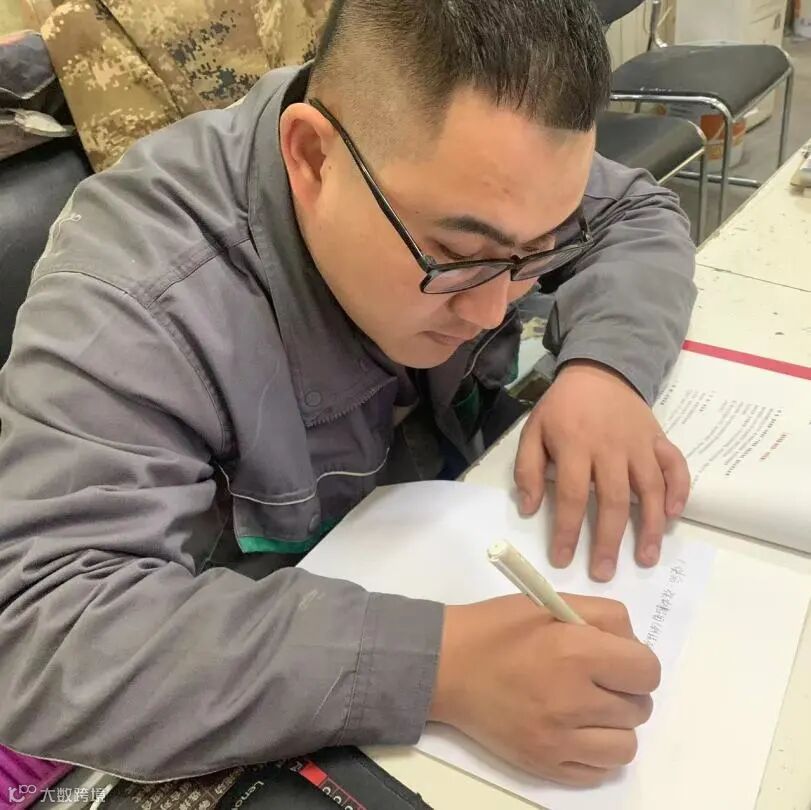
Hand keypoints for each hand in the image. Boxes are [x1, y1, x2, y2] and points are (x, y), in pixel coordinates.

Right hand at [429, 595, 659, 785]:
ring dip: (614, 726)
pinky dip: (594, 752)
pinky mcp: (544, 764)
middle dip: (624, 691)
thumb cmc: (497, 628)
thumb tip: (633, 644)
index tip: (615, 658)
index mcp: (575, 651)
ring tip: (586, 709)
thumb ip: (602, 615)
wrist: (446, 666)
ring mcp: (558, 739)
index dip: (637, 662)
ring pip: (626, 746)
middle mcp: (572, 699)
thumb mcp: (549, 602)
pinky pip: (599, 771)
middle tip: (595, 679)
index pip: (647, 671)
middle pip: (639, 708)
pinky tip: (572, 730)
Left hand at [513, 360, 689, 580]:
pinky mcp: (658, 439)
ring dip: (650, 527)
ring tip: (646, 558)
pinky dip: (679, 490)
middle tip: (605, 573)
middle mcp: (610, 447)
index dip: (568, 531)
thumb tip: (530, 509)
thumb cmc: (562, 407)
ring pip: (649, 488)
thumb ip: (528, 469)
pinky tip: (673, 515)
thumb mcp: (533, 431)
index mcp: (575, 446)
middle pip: (613, 500)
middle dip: (609, 541)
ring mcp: (638, 443)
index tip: (563, 560)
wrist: (597, 371)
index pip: (573, 497)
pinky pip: (675, 466)